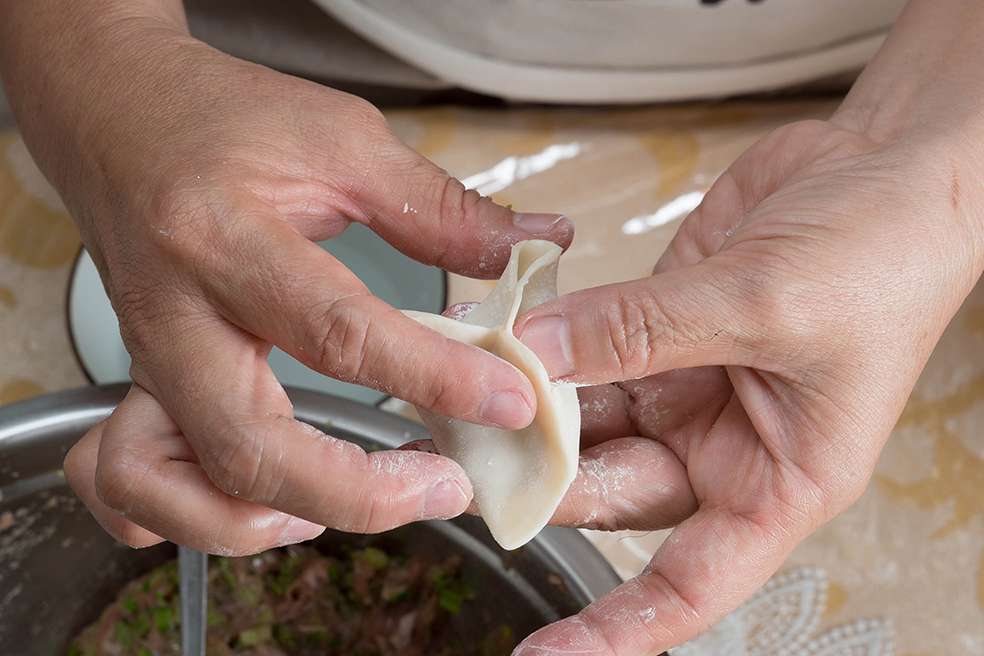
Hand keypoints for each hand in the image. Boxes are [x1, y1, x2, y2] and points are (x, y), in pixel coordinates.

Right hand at [42, 31, 571, 552]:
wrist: (113, 109)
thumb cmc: (223, 118)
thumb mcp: (341, 141)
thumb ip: (439, 207)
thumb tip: (534, 246)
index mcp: (226, 238)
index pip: (338, 332)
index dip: (434, 378)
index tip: (511, 401)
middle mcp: (176, 316)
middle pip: (248, 449)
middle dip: (359, 493)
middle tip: (444, 486)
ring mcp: (147, 362)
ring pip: (170, 488)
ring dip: (269, 523)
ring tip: (358, 497)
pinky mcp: (138, 383)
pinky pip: (126, 485)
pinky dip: (192, 518)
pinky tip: (269, 505)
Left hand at [509, 118, 981, 653]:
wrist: (885, 168)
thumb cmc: (883, 256)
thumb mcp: (767, 302)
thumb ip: (644, 330)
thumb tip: (538, 353)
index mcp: (777, 479)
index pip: (688, 583)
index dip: (618, 628)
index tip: (544, 654)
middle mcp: (722, 444)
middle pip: (611, 491)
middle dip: (541, 480)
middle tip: (466, 458)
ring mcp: (682, 386)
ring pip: (585, 423)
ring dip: (526, 411)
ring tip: (461, 399)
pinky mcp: (654, 331)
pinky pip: (583, 352)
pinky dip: (541, 346)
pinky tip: (499, 332)